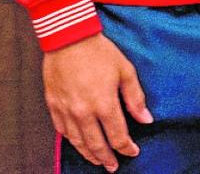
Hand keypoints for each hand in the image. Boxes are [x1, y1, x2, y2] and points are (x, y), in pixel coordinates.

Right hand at [43, 32, 153, 171]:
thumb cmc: (99, 51)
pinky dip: (72, 140)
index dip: (126, 147)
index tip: (133, 152)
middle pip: (96, 145)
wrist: (68, 37)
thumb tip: (146, 119)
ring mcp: (66, 111)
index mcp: (104, 104)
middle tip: (113, 166)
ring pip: (77, 142)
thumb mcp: (125, 70)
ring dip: (89, 154)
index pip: (118, 136)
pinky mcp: (53, 105)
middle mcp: (84, 113)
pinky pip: (62, 131)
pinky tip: (78, 143)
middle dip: (107, 158)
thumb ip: (135, 98)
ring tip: (97, 160)